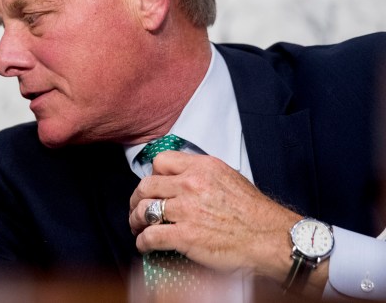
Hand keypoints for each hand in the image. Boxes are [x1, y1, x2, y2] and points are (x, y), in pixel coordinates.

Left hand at [129, 150, 300, 281]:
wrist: (270, 239)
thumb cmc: (254, 213)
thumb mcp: (229, 178)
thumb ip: (202, 175)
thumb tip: (180, 180)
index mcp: (202, 167)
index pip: (161, 161)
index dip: (153, 175)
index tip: (153, 187)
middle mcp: (191, 184)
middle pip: (146, 185)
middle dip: (137, 199)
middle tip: (138, 209)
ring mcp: (186, 210)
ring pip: (144, 211)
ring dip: (136, 221)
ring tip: (138, 228)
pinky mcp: (184, 235)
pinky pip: (150, 236)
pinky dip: (142, 242)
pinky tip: (145, 246)